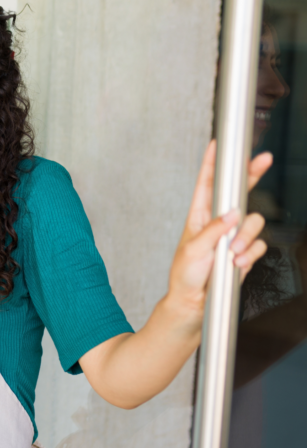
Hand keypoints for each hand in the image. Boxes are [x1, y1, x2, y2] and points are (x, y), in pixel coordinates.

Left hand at [166, 140, 272, 330]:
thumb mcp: (194, 250)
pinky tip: (238, 264)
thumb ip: (214, 231)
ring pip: (253, 223)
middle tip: (263, 159)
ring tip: (231, 254)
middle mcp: (218, 223)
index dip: (211, 163)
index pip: (207, 184)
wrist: (195, 304)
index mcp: (199, 216)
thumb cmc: (185, 276)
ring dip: (245, 238)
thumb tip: (231, 214)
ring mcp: (233, 237)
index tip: (217, 144)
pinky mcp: (245, 252)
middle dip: (251, 176)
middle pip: (239, 192)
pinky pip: (258, 245)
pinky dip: (250, 254)